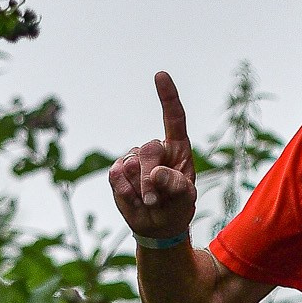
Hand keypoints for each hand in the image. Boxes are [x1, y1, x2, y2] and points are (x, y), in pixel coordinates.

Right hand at [108, 70, 198, 241]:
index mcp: (177, 149)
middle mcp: (155, 149)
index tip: (160, 75)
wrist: (158, 227)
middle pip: (148, 150)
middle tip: (156, 200)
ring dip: (140, 190)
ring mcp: (133, 158)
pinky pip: (116, 177)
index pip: (173, 118)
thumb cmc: (177, 207)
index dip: (167, 96)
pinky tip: (135, 201)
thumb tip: (156, 173)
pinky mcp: (117, 172)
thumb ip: (176, 185)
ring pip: (130, 165)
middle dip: (150, 178)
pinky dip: (126, 194)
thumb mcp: (186, 199)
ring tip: (150, 202)